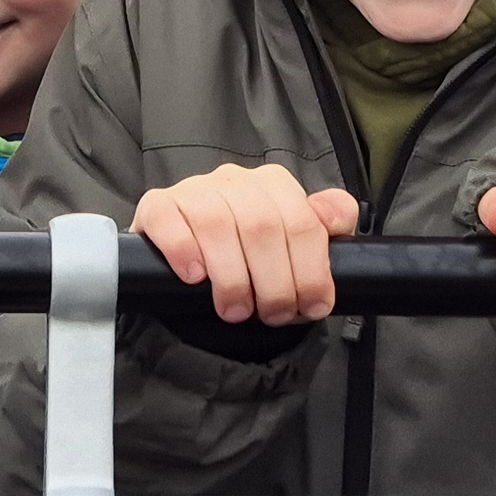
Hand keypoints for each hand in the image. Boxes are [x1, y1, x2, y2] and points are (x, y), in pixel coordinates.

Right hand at [130, 165, 362, 324]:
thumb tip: (338, 216)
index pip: (300, 221)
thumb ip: (324, 228)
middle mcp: (234, 180)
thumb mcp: (292, 248)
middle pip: (261, 225)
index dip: (310, 270)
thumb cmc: (250, 258)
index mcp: (274, 184)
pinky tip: (195, 278)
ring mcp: (193, 190)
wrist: (193, 265)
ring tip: (235, 311)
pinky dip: (184, 251)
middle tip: (272, 316)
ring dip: (231, 278)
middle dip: (273, 282)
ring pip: (217, 224)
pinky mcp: (157, 206)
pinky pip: (169, 220)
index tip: (311, 307)